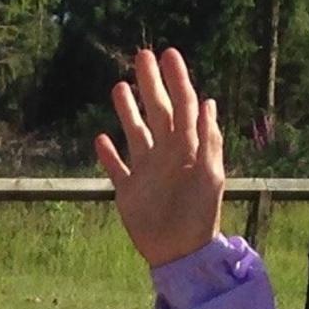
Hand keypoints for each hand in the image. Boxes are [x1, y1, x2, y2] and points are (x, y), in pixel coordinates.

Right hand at [95, 45, 228, 267]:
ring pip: (134, 133)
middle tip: (142, 56)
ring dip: (128, 111)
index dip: (177, 80)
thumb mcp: (208, 175)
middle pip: (157, 112)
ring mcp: (145, 172)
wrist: (179, 253)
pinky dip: (107, 154)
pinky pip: (116, 168)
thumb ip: (206, 140)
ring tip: (119, 87)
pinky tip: (100, 139)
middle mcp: (165, 154)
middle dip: (150, 84)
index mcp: (186, 148)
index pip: (182, 105)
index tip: (168, 54)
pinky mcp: (128, 192)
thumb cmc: (198, 215)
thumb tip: (207, 102)